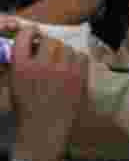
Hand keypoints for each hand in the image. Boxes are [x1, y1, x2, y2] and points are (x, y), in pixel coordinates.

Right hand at [8, 24, 89, 160]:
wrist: (45, 128)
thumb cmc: (27, 107)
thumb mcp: (15, 83)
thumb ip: (21, 62)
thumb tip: (32, 43)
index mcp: (21, 67)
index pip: (25, 37)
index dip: (30, 32)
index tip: (33, 34)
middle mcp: (42, 65)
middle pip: (49, 40)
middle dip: (48, 45)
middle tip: (49, 53)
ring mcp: (63, 71)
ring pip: (67, 47)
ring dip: (63, 52)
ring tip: (60, 62)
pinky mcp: (79, 77)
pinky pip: (81, 56)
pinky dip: (77, 59)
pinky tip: (72, 67)